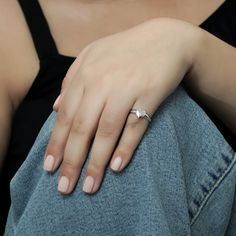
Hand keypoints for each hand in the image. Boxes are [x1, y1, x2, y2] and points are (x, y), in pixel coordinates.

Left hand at [43, 18, 201, 193]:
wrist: (165, 39)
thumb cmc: (126, 51)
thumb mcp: (93, 57)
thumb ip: (72, 81)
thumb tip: (56, 108)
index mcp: (85, 74)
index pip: (65, 116)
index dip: (56, 144)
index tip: (49, 168)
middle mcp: (101, 82)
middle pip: (81, 128)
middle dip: (71, 160)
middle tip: (64, 187)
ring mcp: (126, 89)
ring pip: (105, 131)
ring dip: (96, 162)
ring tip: (89, 187)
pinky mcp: (149, 95)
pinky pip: (134, 126)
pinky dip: (125, 148)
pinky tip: (116, 167)